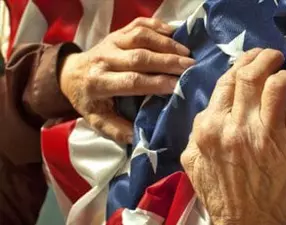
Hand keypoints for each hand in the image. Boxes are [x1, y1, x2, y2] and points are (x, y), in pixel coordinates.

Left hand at [60, 18, 194, 142]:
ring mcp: (111, 41)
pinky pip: (139, 24)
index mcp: (99, 83)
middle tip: (190, 66)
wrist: (70, 74)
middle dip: (168, 61)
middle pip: (140, 57)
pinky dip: (158, 26)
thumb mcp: (96, 119)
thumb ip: (116, 130)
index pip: (132, 81)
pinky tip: (175, 33)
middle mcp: (104, 58)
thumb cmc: (89, 99)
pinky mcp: (118, 31)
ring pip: (141, 37)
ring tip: (187, 52)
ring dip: (166, 44)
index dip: (156, 82)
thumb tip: (140, 137)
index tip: (178, 86)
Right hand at [181, 49, 285, 224]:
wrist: (245, 222)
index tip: (250, 60)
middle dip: (264, 58)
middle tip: (272, 56)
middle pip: (250, 76)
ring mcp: (263, 135)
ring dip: (284, 75)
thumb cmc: (219, 192)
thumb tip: (212, 109)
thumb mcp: (192, 160)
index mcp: (208, 127)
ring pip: (277, 86)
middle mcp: (234, 126)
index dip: (240, 64)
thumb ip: (198, 130)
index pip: (225, 82)